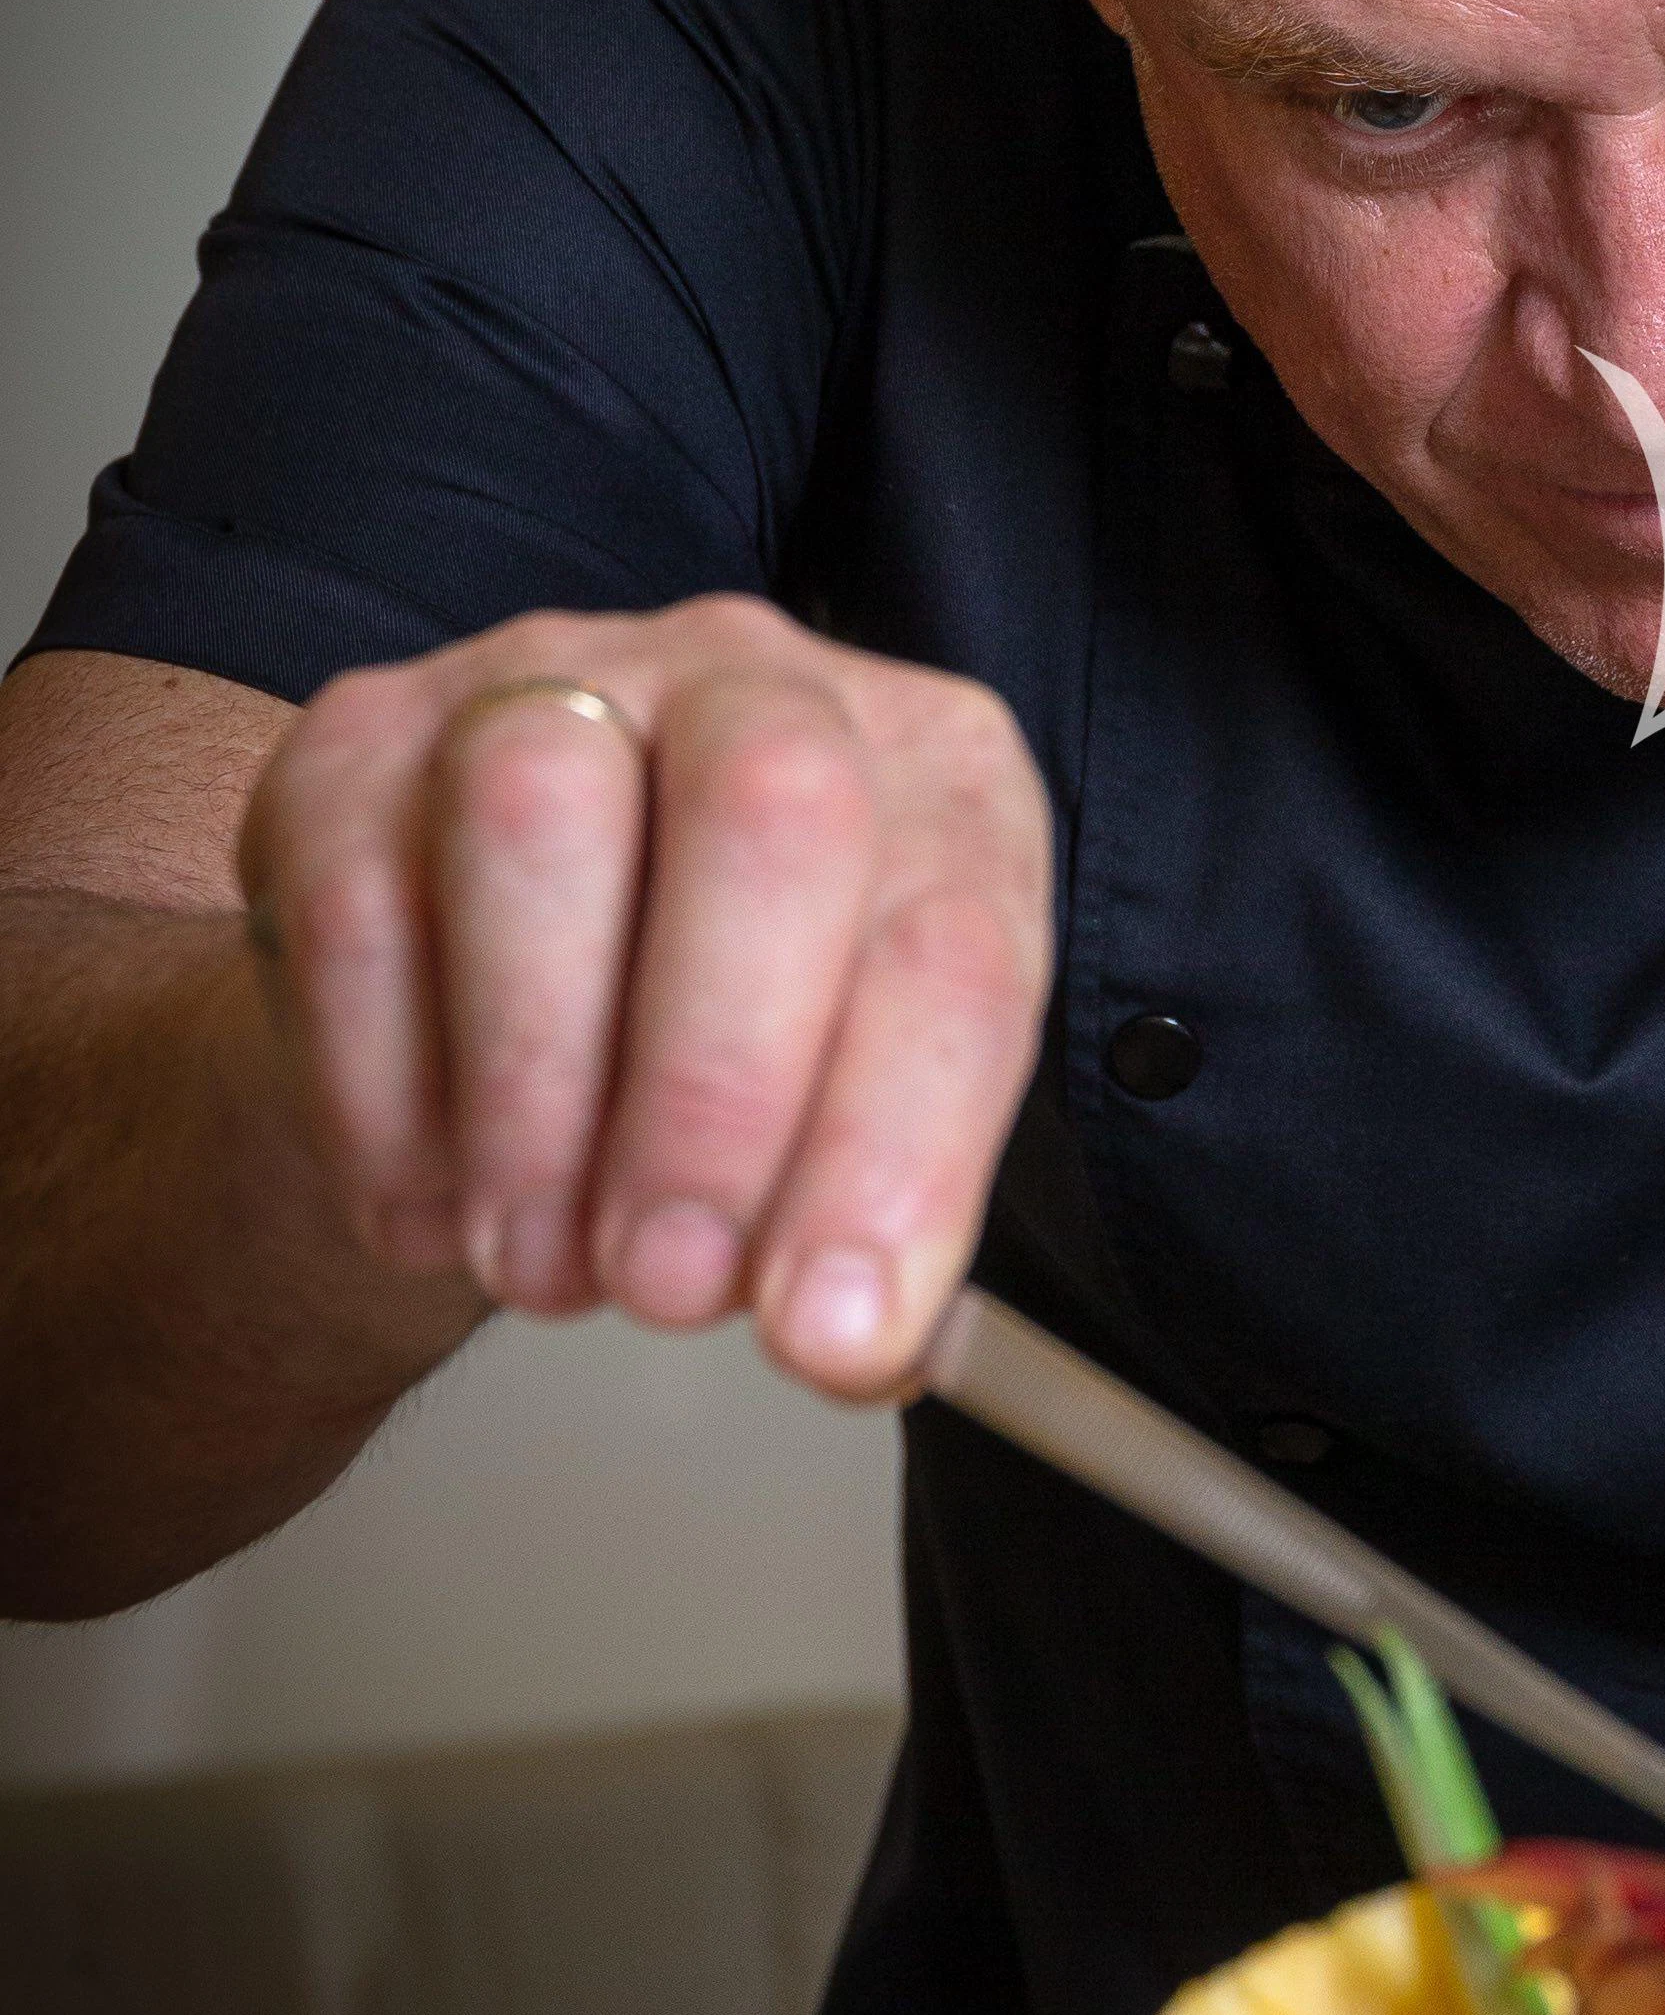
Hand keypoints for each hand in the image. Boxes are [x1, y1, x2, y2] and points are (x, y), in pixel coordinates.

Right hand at [235, 600, 1051, 1398]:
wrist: (494, 984)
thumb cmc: (717, 1042)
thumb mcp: (842, 1115)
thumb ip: (865, 1219)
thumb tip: (847, 1333)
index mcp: (933, 772)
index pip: (957, 937)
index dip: (900, 1147)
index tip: (832, 1329)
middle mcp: (755, 682)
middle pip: (770, 811)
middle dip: (718, 1084)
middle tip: (669, 1286)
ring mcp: (551, 681)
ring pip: (536, 821)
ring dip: (536, 1092)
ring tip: (541, 1267)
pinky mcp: (361, 741)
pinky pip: (358, 902)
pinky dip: (388, 1097)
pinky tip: (433, 1211)